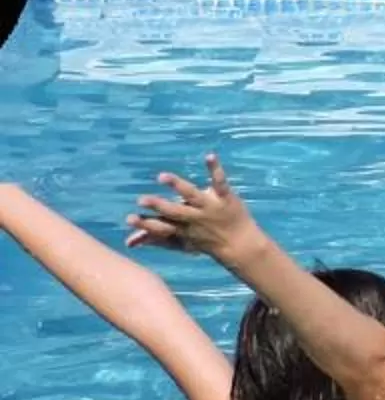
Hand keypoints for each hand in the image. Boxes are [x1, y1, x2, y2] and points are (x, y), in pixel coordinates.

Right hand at [125, 153, 261, 261]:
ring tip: (161, 176)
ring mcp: (209, 206)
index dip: (145, 223)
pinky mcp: (225, 197)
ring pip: (191, 194)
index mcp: (182, 228)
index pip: (160, 226)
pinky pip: (219, 181)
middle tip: (141, 200)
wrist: (241, 244)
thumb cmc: (205, 242)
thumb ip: (155, 239)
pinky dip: (214, 168)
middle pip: (173, 211)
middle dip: (158, 205)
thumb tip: (128, 242)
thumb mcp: (180, 243)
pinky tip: (209, 155)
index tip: (129, 219)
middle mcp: (194, 217)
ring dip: (177, 185)